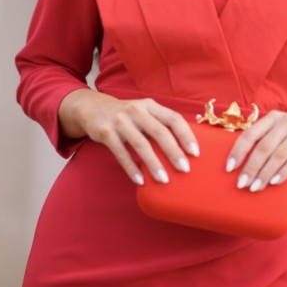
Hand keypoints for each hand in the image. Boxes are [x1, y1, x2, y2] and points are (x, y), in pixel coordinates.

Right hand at [58, 89, 199, 185]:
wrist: (91, 108)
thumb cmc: (126, 115)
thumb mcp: (143, 112)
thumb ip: (160, 124)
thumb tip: (184, 147)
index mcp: (150, 105)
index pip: (173, 118)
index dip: (186, 135)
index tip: (195, 153)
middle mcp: (136, 110)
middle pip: (159, 132)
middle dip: (173, 152)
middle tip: (185, 169)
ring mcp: (120, 121)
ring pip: (141, 144)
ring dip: (154, 164)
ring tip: (164, 180)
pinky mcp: (106, 132)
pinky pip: (121, 153)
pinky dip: (131, 168)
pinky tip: (140, 181)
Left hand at [224, 104, 286, 192]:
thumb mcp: (279, 128)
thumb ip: (264, 138)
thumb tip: (240, 162)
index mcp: (272, 117)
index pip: (250, 134)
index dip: (238, 151)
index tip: (229, 168)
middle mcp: (285, 121)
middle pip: (264, 147)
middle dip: (251, 168)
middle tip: (241, 184)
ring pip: (278, 156)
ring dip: (265, 174)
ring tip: (255, 187)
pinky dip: (283, 173)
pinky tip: (274, 182)